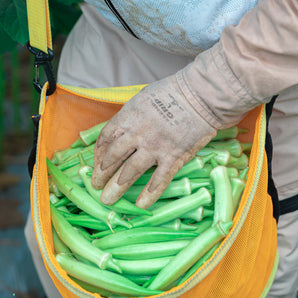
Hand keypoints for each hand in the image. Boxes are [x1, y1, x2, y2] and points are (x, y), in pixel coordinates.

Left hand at [91, 75, 216, 208]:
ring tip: (108, 199)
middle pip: (113, 158)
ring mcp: (155, 147)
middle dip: (102, 173)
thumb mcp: (143, 98)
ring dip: (116, 188)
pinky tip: (141, 205)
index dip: (99, 154)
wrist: (201, 95)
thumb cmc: (174, 92)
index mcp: (128, 117)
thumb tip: (122, 129)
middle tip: (96, 185)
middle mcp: (137, 134)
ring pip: (130, 172)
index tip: (97, 163)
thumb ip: (132, 116)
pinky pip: (159, 179)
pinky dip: (149, 194)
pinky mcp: (173, 157)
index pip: (106, 138)